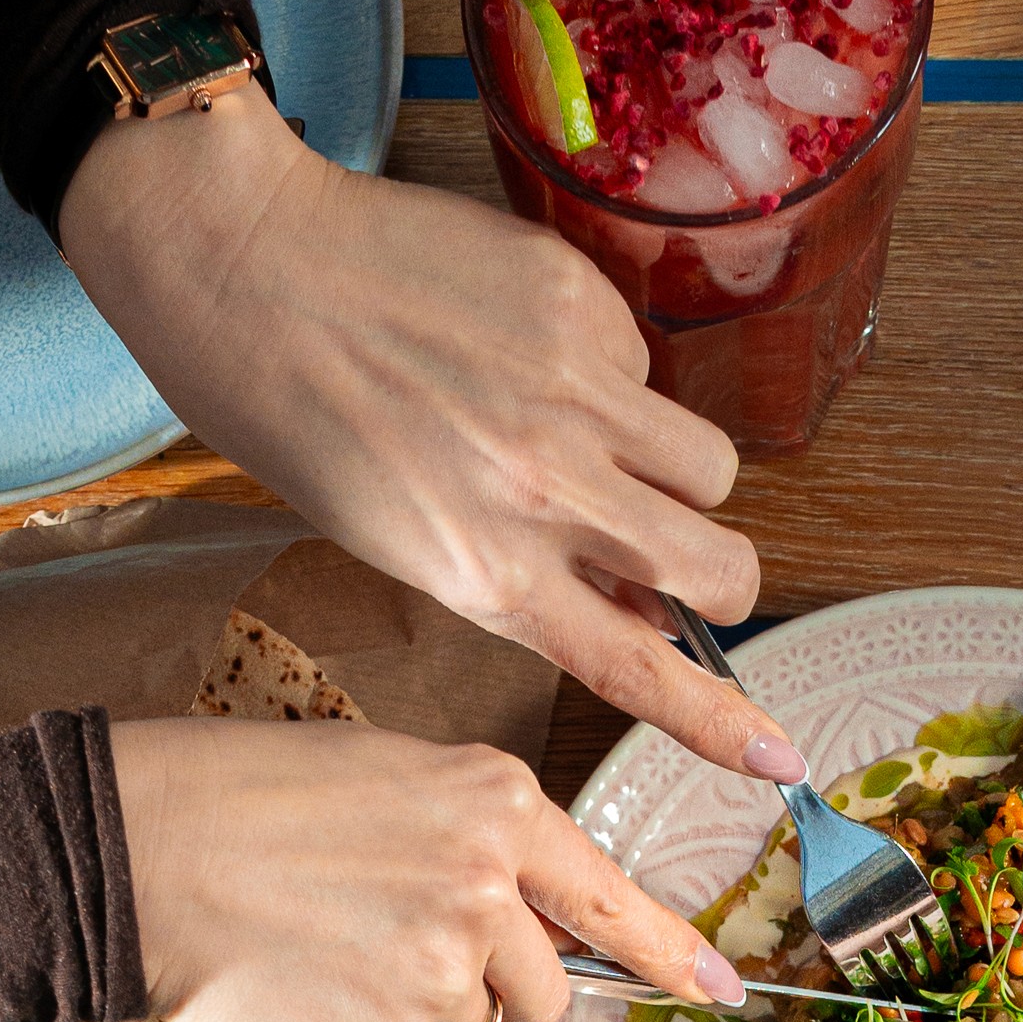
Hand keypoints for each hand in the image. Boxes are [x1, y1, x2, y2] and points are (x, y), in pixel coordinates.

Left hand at [59, 88, 803, 775]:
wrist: (243, 264)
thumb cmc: (297, 411)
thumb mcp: (397, 535)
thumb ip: (519, 576)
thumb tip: (628, 597)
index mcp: (481, 572)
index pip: (631, 668)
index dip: (718, 720)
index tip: (779, 758)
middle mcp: (539, 492)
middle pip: (714, 564)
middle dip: (723, 577)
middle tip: (698, 562)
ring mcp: (569, 394)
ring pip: (709, 468)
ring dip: (681, 476)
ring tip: (612, 449)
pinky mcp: (579, 305)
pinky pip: (647, 367)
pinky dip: (613, 376)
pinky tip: (531, 353)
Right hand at [108, 712, 743, 1021]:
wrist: (144, 849)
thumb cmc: (250, 797)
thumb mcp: (392, 777)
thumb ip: (477, 846)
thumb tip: (523, 923)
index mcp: (497, 809)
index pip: (612, 900)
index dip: (673, 955)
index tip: (721, 991)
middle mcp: (487, 891)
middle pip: (547, 993)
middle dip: (501, 995)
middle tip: (408, 956)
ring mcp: (441, 975)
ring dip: (416, 1011)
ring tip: (332, 950)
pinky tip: (301, 985)